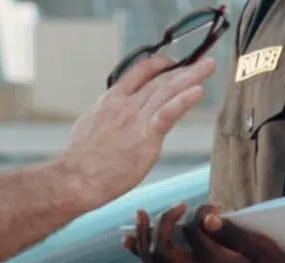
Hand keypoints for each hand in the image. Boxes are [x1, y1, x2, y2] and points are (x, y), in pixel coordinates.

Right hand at [59, 55, 216, 205]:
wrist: (75, 178)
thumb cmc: (80, 162)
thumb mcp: (89, 128)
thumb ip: (106, 119)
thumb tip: (110, 121)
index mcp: (110, 101)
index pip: (138, 73)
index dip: (158, 65)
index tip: (172, 63)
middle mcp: (124, 105)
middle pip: (159, 79)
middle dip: (183, 68)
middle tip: (203, 62)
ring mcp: (135, 119)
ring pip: (167, 91)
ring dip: (191, 76)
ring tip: (209, 66)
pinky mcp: (145, 137)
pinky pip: (168, 114)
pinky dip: (184, 100)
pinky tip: (198, 91)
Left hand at [127, 204, 284, 262]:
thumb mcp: (261, 247)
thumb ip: (231, 232)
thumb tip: (205, 216)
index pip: (193, 234)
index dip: (198, 214)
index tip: (212, 206)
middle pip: (163, 253)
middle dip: (163, 225)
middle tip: (178, 206)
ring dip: (142, 240)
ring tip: (140, 215)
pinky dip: (141, 252)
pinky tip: (129, 237)